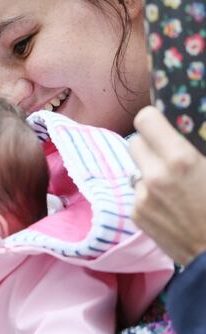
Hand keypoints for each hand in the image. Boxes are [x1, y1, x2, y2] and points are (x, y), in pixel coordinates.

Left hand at [130, 106, 205, 264]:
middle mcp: (155, 176)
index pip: (146, 119)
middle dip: (151, 144)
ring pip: (136, 167)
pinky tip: (172, 204)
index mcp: (180, 160)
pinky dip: (150, 192)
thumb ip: (200, 146)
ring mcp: (142, 196)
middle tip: (171, 153)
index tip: (166, 123)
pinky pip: (138, 191)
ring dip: (150, 169)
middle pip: (135, 141)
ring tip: (174, 182)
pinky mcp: (137, 215)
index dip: (156, 119)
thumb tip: (195, 128)